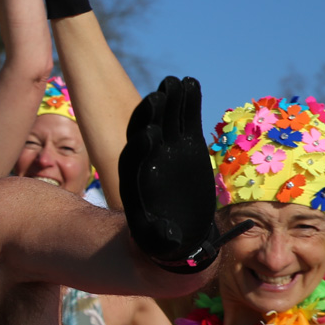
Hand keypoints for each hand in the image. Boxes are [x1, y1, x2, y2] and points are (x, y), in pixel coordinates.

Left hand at [119, 77, 247, 272]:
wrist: (179, 232)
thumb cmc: (165, 242)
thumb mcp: (160, 243)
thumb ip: (159, 237)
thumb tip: (165, 238)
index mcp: (135, 184)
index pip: (133, 161)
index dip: (141, 149)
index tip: (149, 135)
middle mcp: (147, 162)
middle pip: (144, 134)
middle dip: (150, 117)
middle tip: (157, 97)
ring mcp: (165, 149)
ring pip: (163, 121)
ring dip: (168, 101)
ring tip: (175, 81)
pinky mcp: (184, 145)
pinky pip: (184, 120)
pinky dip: (187, 103)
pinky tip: (191, 83)